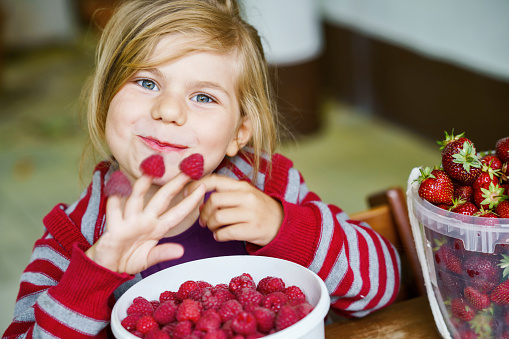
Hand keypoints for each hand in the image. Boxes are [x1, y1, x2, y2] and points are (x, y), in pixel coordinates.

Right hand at [86, 172, 205, 273]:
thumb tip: (181, 251)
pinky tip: (116, 185)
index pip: (177, 212)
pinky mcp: (113, 227)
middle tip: (187, 170)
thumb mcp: (149, 259)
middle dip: (174, 184)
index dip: (190, 201)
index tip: (203, 187)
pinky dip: (114, 198)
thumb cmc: (128, 259)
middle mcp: (144, 220)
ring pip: (136, 198)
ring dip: (142, 185)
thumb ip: (163, 253)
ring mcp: (129, 221)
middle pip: (161, 198)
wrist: (106, 267)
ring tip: (150, 171)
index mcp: (156, 228)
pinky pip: (114, 210)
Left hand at [187, 174, 283, 246]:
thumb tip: (199, 201)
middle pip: (213, 201)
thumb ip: (224, 194)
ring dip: (211, 226)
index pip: (214, 180)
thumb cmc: (258, 209)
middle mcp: (247, 197)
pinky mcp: (253, 229)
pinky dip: (219, 236)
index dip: (196, 186)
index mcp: (242, 186)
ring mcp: (251, 213)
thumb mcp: (245, 195)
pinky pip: (226, 233)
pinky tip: (221, 236)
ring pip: (218, 217)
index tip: (187, 194)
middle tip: (204, 221)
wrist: (282, 224)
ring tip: (214, 229)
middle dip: (204, 213)